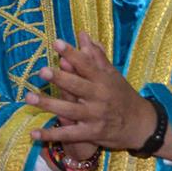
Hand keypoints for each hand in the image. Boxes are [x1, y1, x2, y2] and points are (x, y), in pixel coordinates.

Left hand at [26, 32, 155, 151]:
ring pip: (69, 109)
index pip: (86, 65)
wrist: (142, 126)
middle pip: (77, 86)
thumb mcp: (112, 75)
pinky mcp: (92, 133)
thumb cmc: (122, 96)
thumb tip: (82, 35)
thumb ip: (95, 56)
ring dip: (48, 104)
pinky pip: (69, 134)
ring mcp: (95, 116)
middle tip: (42, 71)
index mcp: (103, 80)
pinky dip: (51, 135)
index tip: (57, 43)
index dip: (72, 54)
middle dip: (60, 79)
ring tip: (28, 97)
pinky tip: (33, 133)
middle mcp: (99, 97)